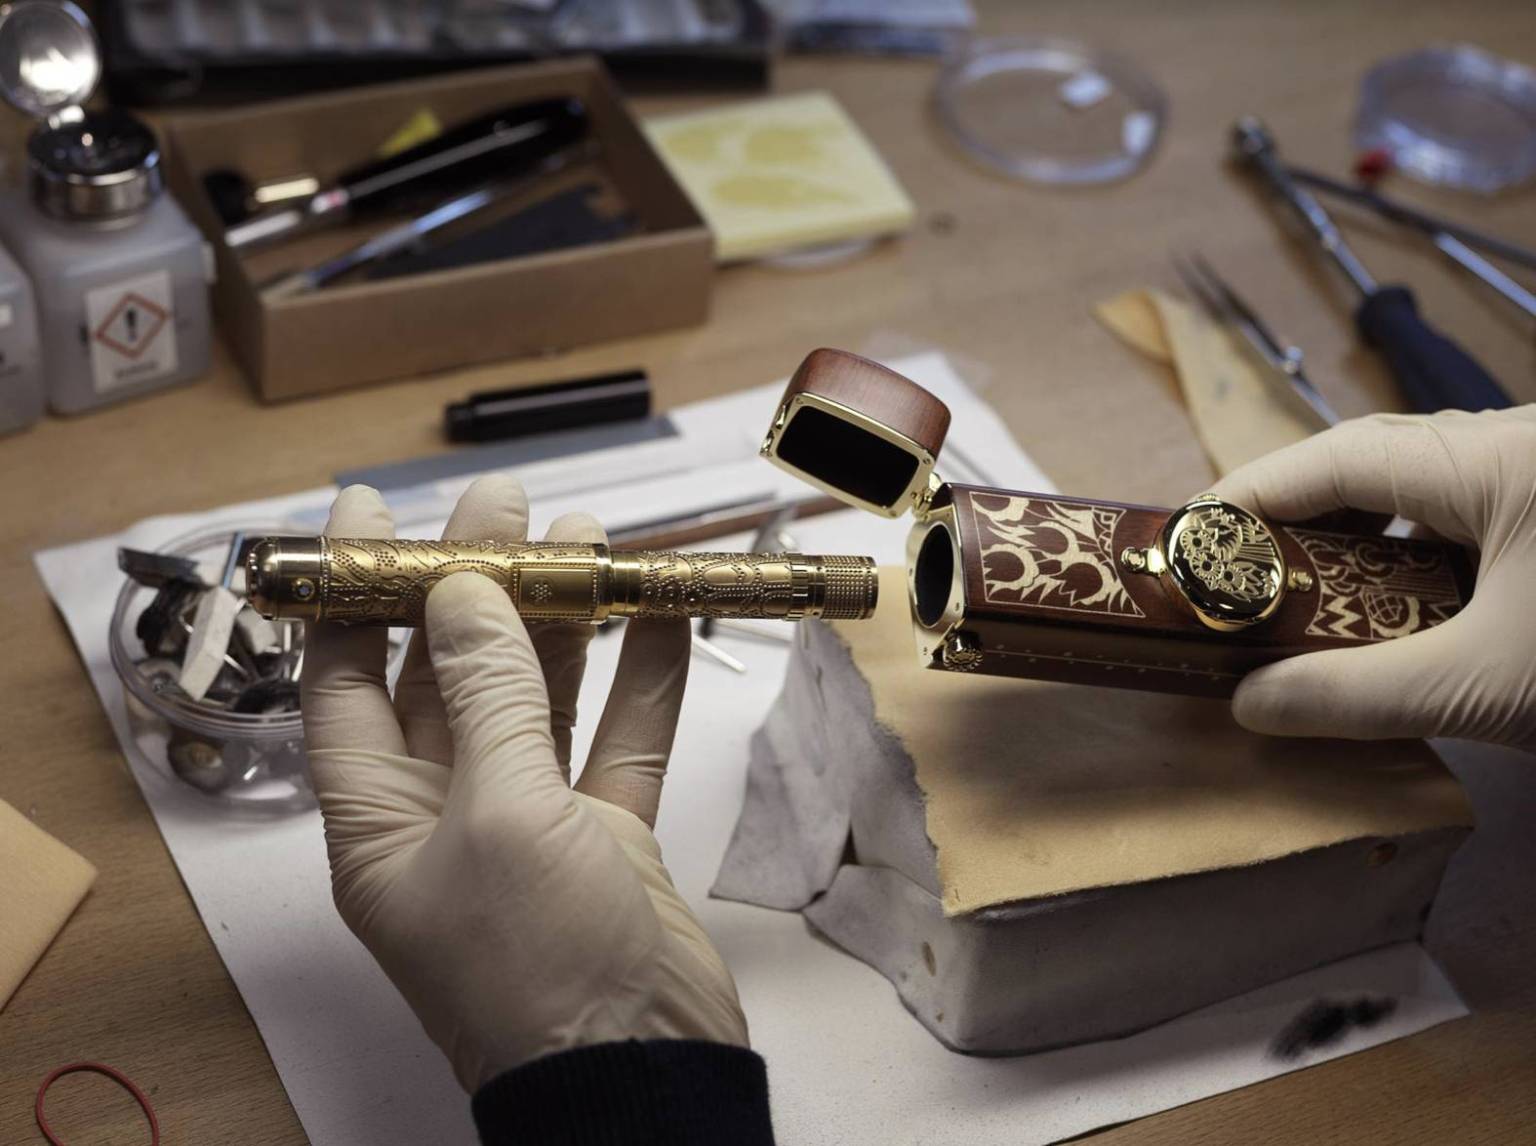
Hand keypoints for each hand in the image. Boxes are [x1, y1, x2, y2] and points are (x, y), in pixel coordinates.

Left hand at [300, 477, 748, 1091]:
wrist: (641, 1075)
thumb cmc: (540, 969)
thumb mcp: (502, 816)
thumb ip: (488, 697)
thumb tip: (464, 593)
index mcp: (378, 819)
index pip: (345, 679)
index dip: (354, 589)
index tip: (374, 509)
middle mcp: (444, 813)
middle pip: (449, 673)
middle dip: (477, 583)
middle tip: (509, 504)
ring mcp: (529, 824)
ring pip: (539, 698)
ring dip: (563, 621)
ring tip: (588, 540)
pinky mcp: (603, 838)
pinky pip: (615, 741)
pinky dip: (639, 681)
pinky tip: (659, 618)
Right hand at [1210, 406, 1535, 750]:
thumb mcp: (1483, 689)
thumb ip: (1357, 693)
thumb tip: (1249, 702)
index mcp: (1505, 460)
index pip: (1344, 455)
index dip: (1256, 493)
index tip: (1192, 539)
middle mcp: (1521, 445)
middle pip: (1373, 458)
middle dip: (1294, 512)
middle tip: (1230, 568)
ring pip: (1417, 482)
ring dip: (1348, 533)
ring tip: (1289, 584)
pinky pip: (1459, 510)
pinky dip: (1403, 549)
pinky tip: (1376, 595)